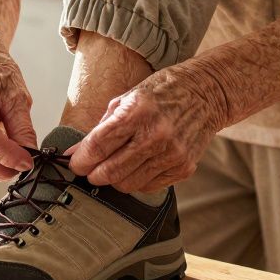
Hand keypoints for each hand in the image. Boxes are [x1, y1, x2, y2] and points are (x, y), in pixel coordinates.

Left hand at [68, 69, 225, 192]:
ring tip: (115, 166)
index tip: (74, 164)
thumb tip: (74, 153)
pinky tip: (139, 165)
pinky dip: (137, 179)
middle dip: (93, 174)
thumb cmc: (161, 93)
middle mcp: (156, 135)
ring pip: (128, 184)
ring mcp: (172, 154)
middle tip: (90, 170)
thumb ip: (100, 128)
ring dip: (115, 179)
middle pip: (111, 171)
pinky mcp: (183, 168)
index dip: (80, 160)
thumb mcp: (126, 98)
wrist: (206, 93)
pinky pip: (148, 186)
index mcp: (138, 111)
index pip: (99, 145)